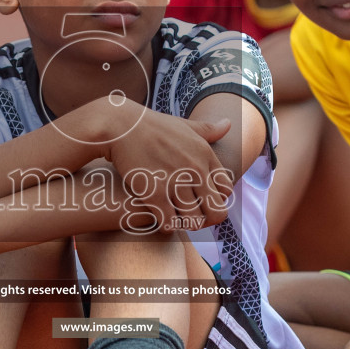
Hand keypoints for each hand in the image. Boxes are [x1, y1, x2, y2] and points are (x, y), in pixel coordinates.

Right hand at [99, 102, 231, 231]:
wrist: (121, 125)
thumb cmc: (152, 126)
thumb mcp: (186, 125)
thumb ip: (209, 130)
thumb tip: (229, 123)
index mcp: (205, 155)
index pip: (226, 191)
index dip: (215, 199)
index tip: (201, 199)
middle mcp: (195, 170)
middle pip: (216, 212)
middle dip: (206, 218)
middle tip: (191, 215)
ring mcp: (175, 182)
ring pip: (194, 221)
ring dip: (185, 223)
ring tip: (175, 217)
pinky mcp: (153, 193)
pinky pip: (169, 223)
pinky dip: (166, 225)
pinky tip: (159, 217)